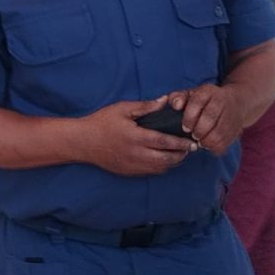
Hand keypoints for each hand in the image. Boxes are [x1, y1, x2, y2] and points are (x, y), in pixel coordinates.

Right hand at [77, 97, 193, 175]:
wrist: (83, 142)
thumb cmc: (102, 122)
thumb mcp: (122, 109)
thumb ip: (145, 106)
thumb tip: (165, 101)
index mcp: (135, 137)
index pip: (164, 143)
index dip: (181, 144)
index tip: (192, 142)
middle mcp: (135, 154)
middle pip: (165, 160)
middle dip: (181, 155)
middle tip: (190, 149)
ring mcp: (132, 165)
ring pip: (159, 169)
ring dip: (172, 163)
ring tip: (180, 154)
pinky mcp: (128, 172)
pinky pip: (150, 172)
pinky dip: (161, 167)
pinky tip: (164, 160)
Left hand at [168, 83, 247, 155]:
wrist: (236, 102)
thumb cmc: (206, 101)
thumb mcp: (191, 94)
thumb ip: (178, 98)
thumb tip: (176, 106)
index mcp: (208, 91)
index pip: (197, 103)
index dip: (189, 118)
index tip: (185, 128)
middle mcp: (222, 100)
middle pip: (209, 119)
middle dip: (198, 131)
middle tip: (193, 136)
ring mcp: (231, 114)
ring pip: (218, 133)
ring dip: (206, 141)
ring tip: (200, 142)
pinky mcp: (237, 128)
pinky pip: (225, 142)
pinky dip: (215, 147)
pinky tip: (209, 145)